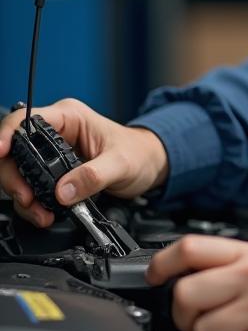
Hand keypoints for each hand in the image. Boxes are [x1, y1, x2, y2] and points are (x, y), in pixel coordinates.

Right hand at [0, 98, 169, 227]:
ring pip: (18, 171)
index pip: (25, 120)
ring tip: (39, 212)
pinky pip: (31, 185)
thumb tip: (63, 192)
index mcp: (69, 117)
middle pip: (13, 150)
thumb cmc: (139, 153)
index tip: (0, 153)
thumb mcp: (121, 163)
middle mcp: (55, 132)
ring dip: (22, 194)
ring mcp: (51, 153)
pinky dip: (32, 202)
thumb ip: (93, 176)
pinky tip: (43, 213)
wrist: (150, 166)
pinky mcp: (53, 171)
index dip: (6, 135)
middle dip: (14, 177)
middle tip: (26, 197)